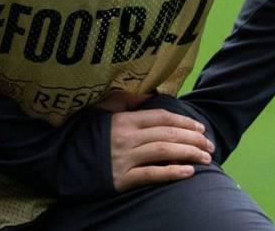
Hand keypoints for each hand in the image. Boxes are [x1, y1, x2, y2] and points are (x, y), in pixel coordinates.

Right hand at [96, 92, 213, 191]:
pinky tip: (189, 172)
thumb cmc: (86, 134)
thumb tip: (148, 96)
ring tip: (206, 158)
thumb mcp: (102, 110)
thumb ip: (125, 100)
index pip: (161, 117)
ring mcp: (125, 158)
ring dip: (189, 153)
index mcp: (125, 119)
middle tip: (210, 144)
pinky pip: (151, 174)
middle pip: (167, 134)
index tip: (200, 127)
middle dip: (193, 138)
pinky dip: (171, 173)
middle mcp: (127, 137)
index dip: (184, 120)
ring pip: (164, 152)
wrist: (64, 161)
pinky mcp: (122, 179)